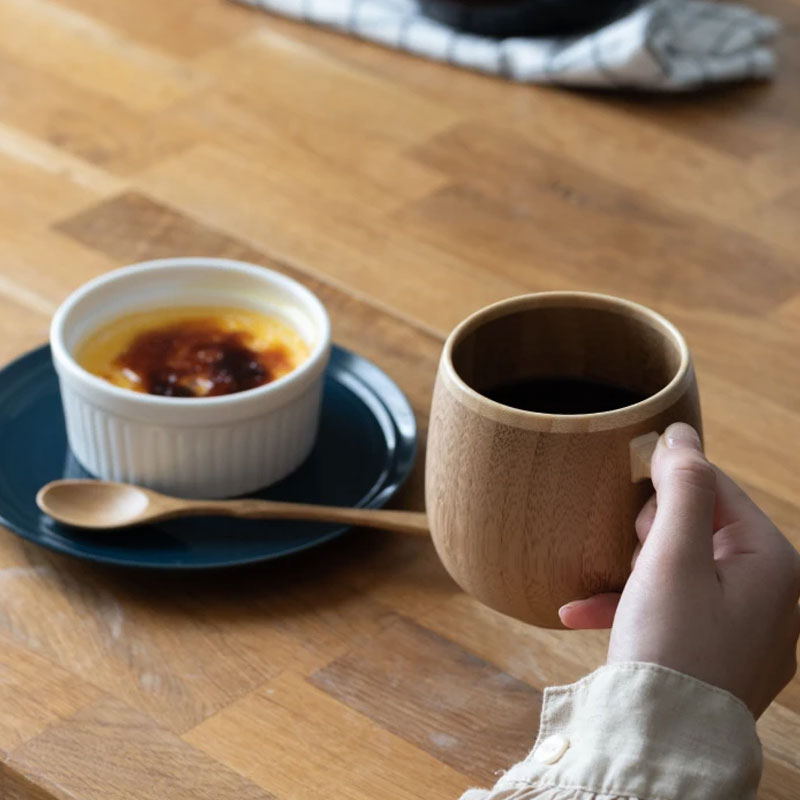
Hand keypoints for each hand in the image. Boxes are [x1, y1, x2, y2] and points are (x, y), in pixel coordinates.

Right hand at [559, 422, 799, 717]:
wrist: (660, 741)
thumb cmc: (671, 642)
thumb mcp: (673, 555)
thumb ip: (683, 487)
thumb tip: (683, 431)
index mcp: (775, 562)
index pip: (718, 489)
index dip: (670, 479)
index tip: (629, 475)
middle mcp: (772, 593)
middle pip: (701, 528)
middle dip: (653, 533)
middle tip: (633, 551)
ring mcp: (745, 627)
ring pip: (682, 568)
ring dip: (635, 569)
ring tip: (607, 581)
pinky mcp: (716, 652)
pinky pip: (674, 610)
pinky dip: (633, 605)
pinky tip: (579, 612)